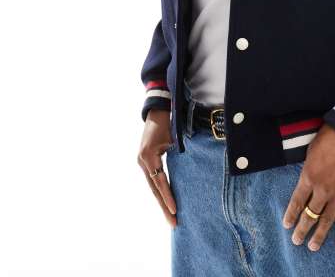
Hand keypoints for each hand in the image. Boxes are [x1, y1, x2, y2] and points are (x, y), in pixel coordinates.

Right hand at [137, 109, 177, 228]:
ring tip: (171, 217)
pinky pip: (153, 180)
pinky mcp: (146, 161)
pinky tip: (166, 202)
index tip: (175, 210)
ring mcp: (142, 162)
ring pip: (153, 186)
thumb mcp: (174, 138)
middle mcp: (143, 161)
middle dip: (164, 206)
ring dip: (162, 201)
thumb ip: (180, 154)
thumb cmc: (168, 122)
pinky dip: (160, 191)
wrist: (157, 110)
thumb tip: (191, 171)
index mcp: (149, 156)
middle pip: (155, 189)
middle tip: (173, 223)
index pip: (160, 182)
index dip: (168, 197)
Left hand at [282, 122, 334, 250]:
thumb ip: (308, 169)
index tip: (287, 226)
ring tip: (313, 247)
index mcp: (308, 177)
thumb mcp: (311, 152)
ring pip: (327, 220)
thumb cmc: (329, 138)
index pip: (296, 202)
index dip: (291, 215)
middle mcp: (322, 189)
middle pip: (310, 215)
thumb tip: (306, 179)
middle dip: (302, 230)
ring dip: (319, 235)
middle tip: (297, 241)